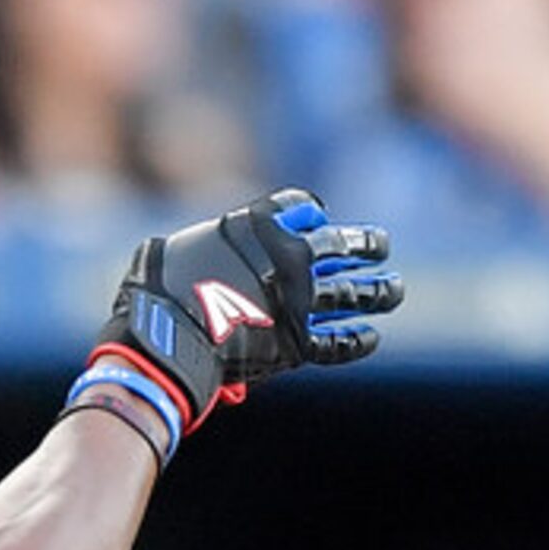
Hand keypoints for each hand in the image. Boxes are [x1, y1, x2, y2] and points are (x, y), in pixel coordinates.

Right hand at [87, 188, 401, 440]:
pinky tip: (369, 337)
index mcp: (257, 227)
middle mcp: (288, 258)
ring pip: (355, 293)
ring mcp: (300, 302)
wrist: (163, 341)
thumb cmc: (155, 293)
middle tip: (379, 246)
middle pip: (342, 245)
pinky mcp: (300, 343)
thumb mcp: (171, 248)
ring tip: (393, 290)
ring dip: (379, 291)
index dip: (310, 211)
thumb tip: (205, 254)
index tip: (317, 216)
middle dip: (365, 244)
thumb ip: (202, 244)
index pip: (299, 206)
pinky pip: (340, 342)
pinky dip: (357, 341)